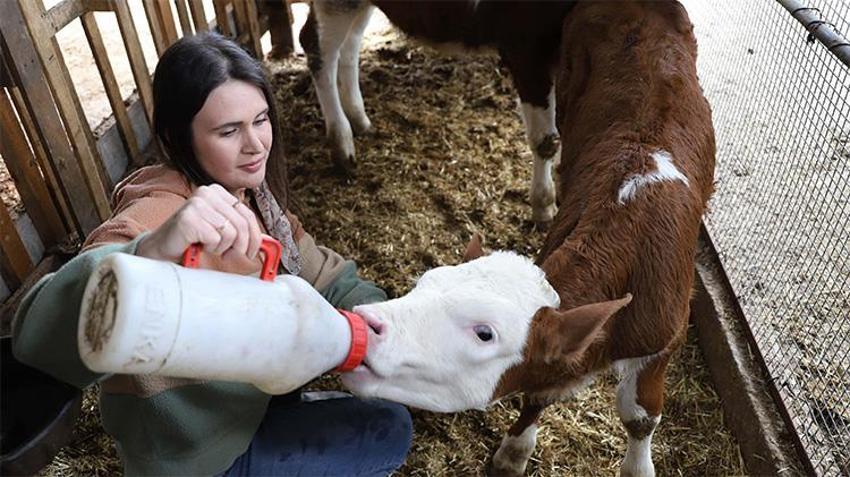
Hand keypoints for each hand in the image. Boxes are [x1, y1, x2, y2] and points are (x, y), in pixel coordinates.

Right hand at [136, 184, 262, 262]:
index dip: (255, 237)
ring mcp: (197, 203)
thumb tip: (271, 244)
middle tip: (228, 255)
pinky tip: (196, 244)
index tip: (252, 252)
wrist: (161, 251)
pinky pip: (216, 238)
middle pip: (242, 224)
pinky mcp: (189, 217)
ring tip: (207, 246)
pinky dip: (209, 247)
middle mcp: (207, 193)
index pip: (248, 214)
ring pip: (230, 232)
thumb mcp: (221, 232)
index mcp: (217, 192)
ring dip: (221, 247)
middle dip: (240, 246)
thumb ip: (242, 232)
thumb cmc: (192, 242)